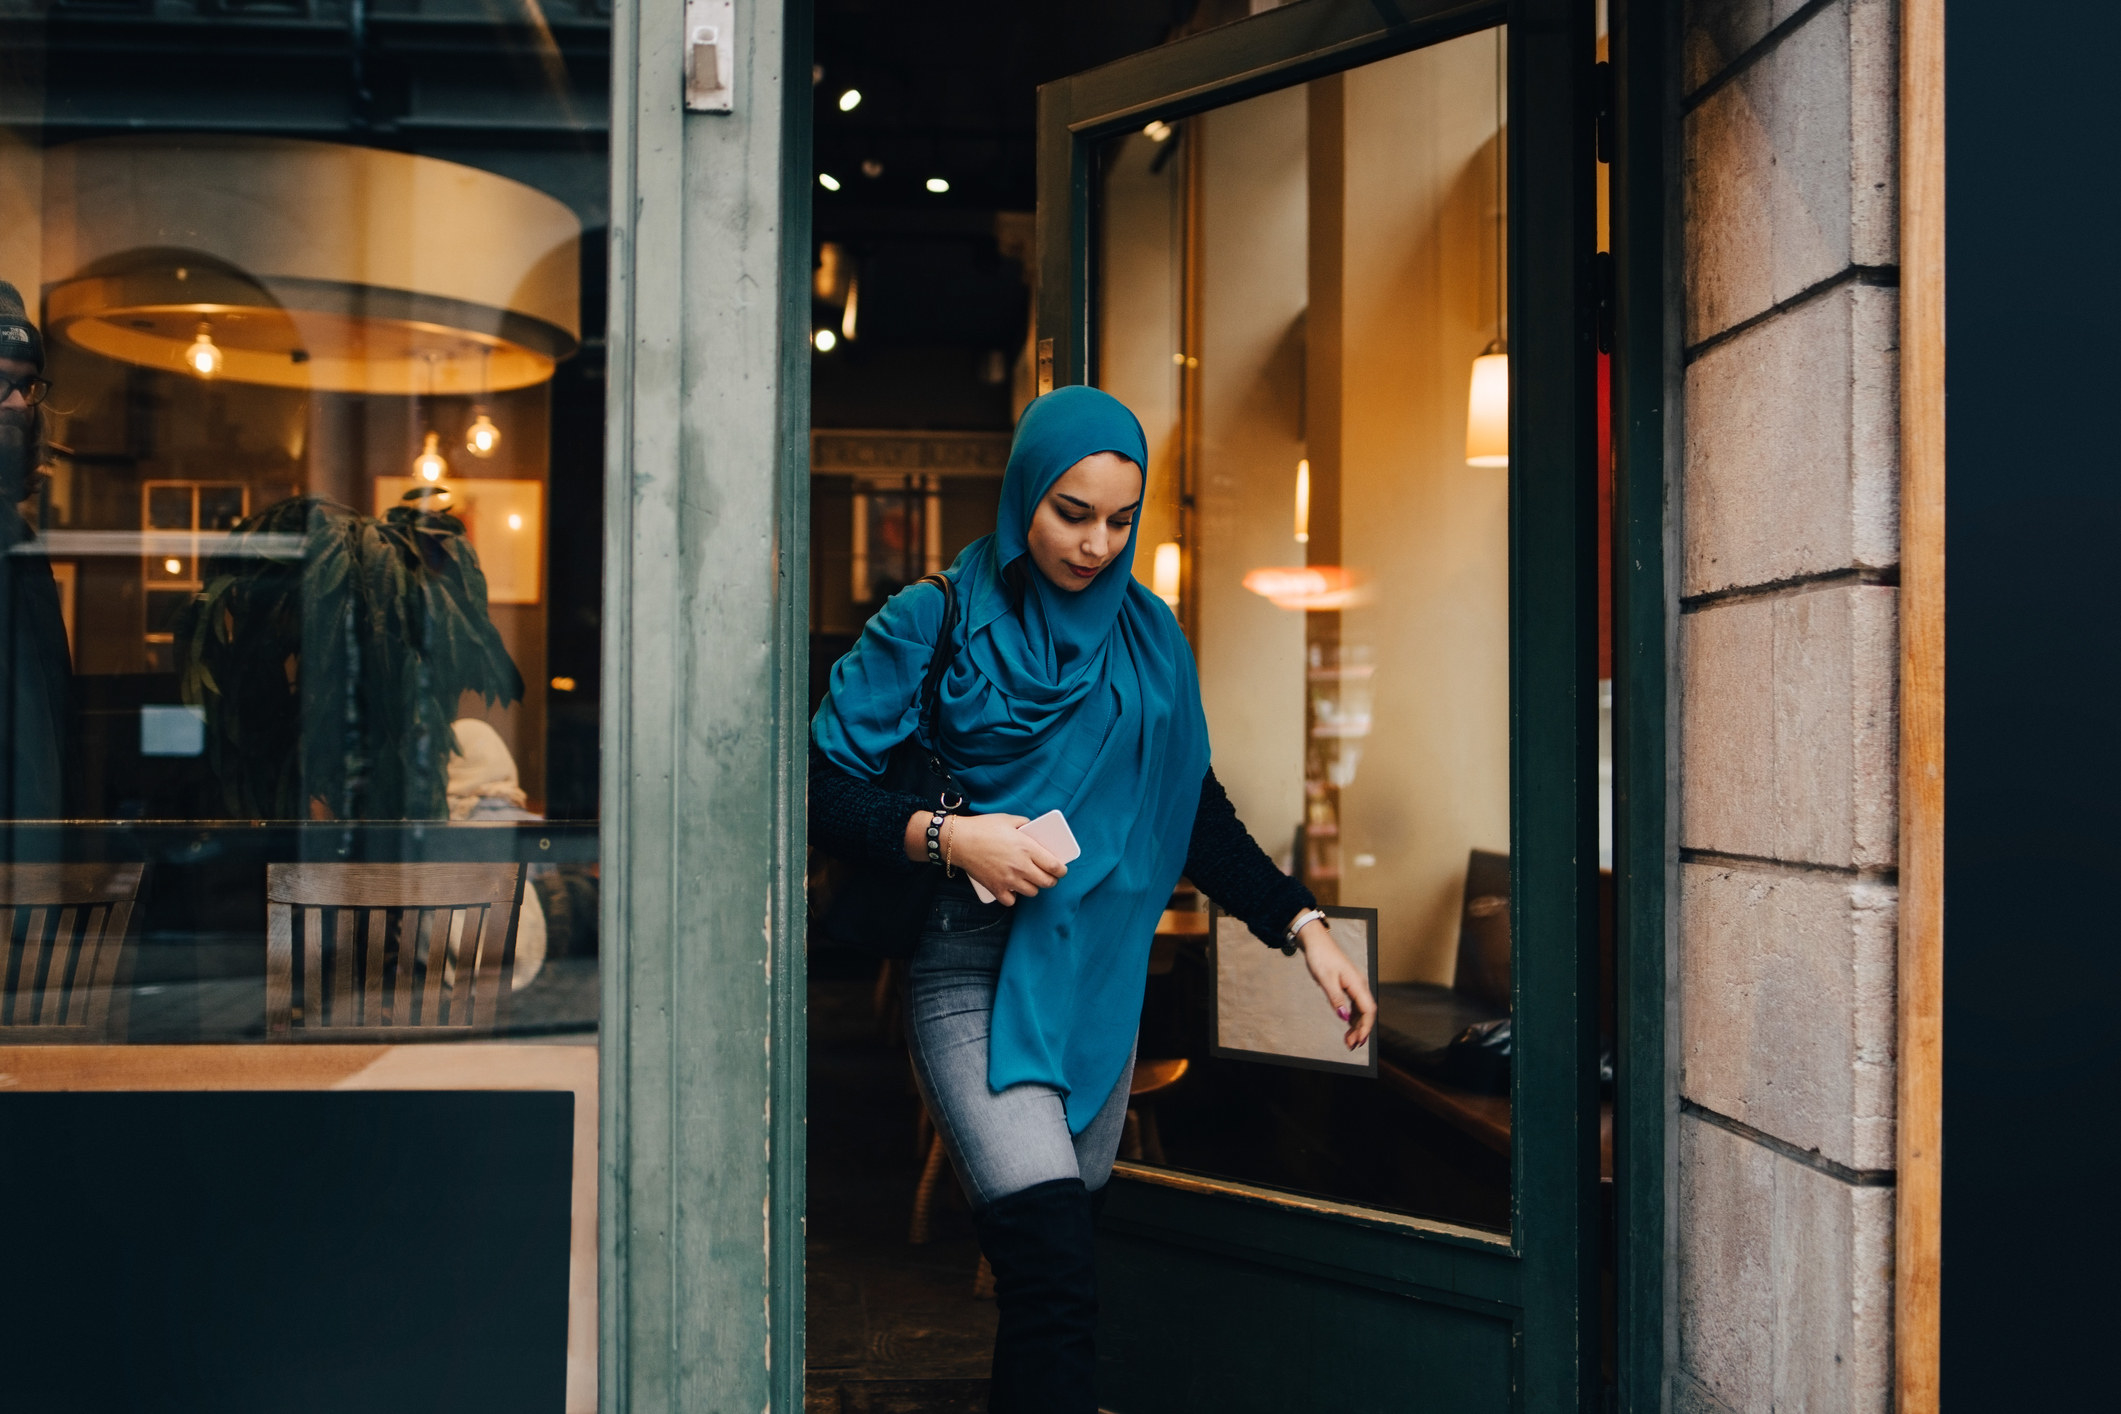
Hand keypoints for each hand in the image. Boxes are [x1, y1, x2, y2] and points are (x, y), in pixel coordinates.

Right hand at [939, 813, 1066, 905]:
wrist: (958, 840)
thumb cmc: (983, 827)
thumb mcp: (1009, 819)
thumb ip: (1025, 824)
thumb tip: (1034, 830)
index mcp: (1027, 848)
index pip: (1054, 866)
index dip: (1061, 870)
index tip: (1061, 870)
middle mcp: (1020, 866)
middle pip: (1046, 882)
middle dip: (1051, 880)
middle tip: (1048, 876)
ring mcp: (1008, 879)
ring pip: (1032, 892)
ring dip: (1033, 887)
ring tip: (1029, 880)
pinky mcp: (995, 888)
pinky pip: (1011, 900)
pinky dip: (1013, 896)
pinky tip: (1012, 888)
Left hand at [1296, 918, 1375, 1050]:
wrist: (1316, 942)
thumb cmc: (1320, 957)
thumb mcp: (1325, 979)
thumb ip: (1335, 998)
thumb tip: (1344, 1017)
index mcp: (1357, 983)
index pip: (1368, 1010)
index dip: (1365, 1028)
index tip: (1357, 1041)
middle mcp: (1359, 985)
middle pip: (1367, 1012)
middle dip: (1361, 1030)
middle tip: (1350, 1045)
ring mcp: (1355, 985)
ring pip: (1362, 1010)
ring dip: (1357, 1026)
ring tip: (1348, 1040)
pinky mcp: (1349, 985)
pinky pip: (1355, 1005)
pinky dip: (1353, 1017)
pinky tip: (1348, 1025)